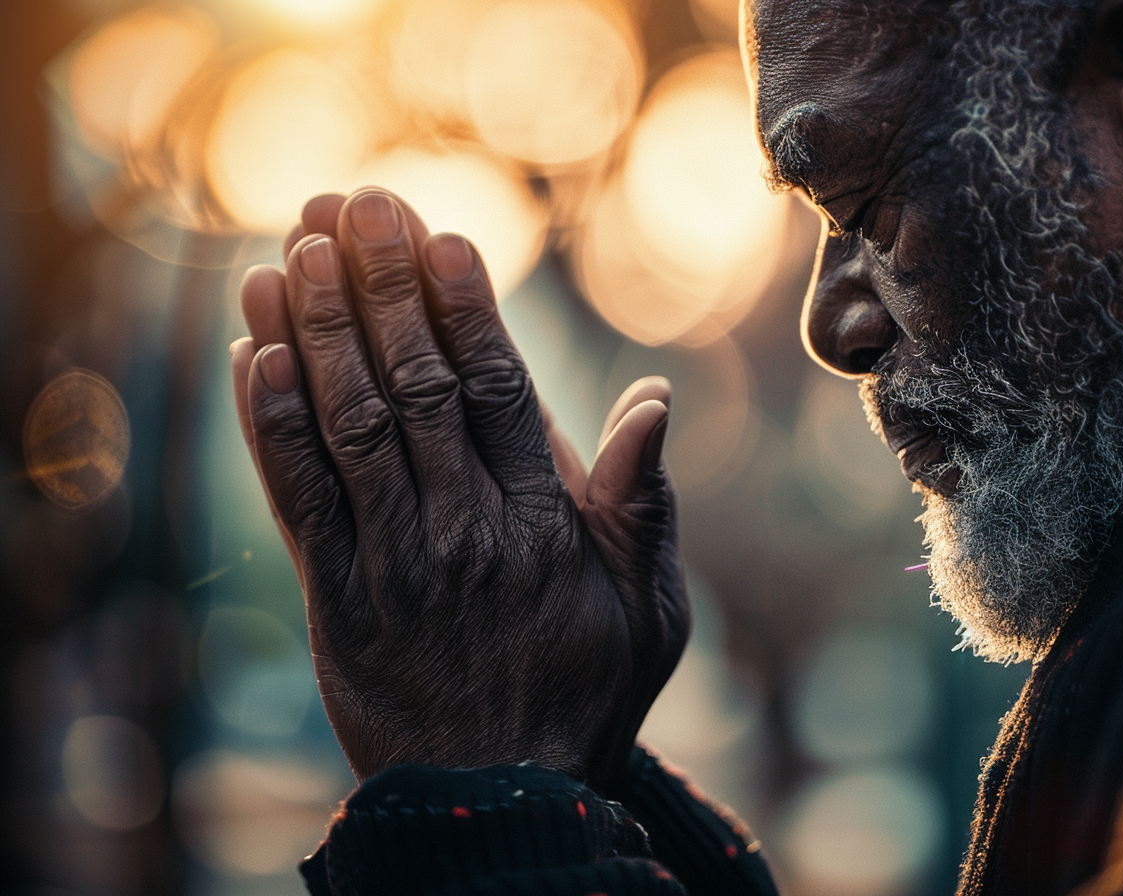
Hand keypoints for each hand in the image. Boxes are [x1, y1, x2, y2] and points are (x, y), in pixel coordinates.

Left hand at [228, 189, 687, 791]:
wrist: (507, 797)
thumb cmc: (587, 689)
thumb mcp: (650, 606)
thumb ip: (643, 505)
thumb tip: (653, 402)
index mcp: (542, 521)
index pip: (494, 388)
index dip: (462, 306)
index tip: (436, 236)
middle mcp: (464, 529)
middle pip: (413, 384)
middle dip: (378, 288)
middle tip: (354, 204)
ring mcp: (395, 562)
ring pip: (349, 426)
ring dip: (315, 332)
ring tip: (294, 249)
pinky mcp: (339, 598)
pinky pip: (299, 500)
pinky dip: (271, 425)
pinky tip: (253, 354)